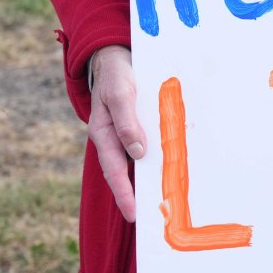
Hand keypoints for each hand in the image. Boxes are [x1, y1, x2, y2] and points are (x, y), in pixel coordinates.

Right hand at [87, 44, 146, 222]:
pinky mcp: (136, 126)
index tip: (133, 214)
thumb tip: (137, 152)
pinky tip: (169, 163)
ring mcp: (124, 133)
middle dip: (136, 194)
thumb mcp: (119, 93)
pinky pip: (146, 145)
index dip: (124, 193)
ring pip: (136, 160)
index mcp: (103, 134)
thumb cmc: (116, 74)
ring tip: (163, 197)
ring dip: (148, 177)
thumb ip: (126, 121)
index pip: (113, 171)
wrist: (116, 57)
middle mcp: (113, 138)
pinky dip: (155, 156)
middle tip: (152, 216)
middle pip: (124, 172)